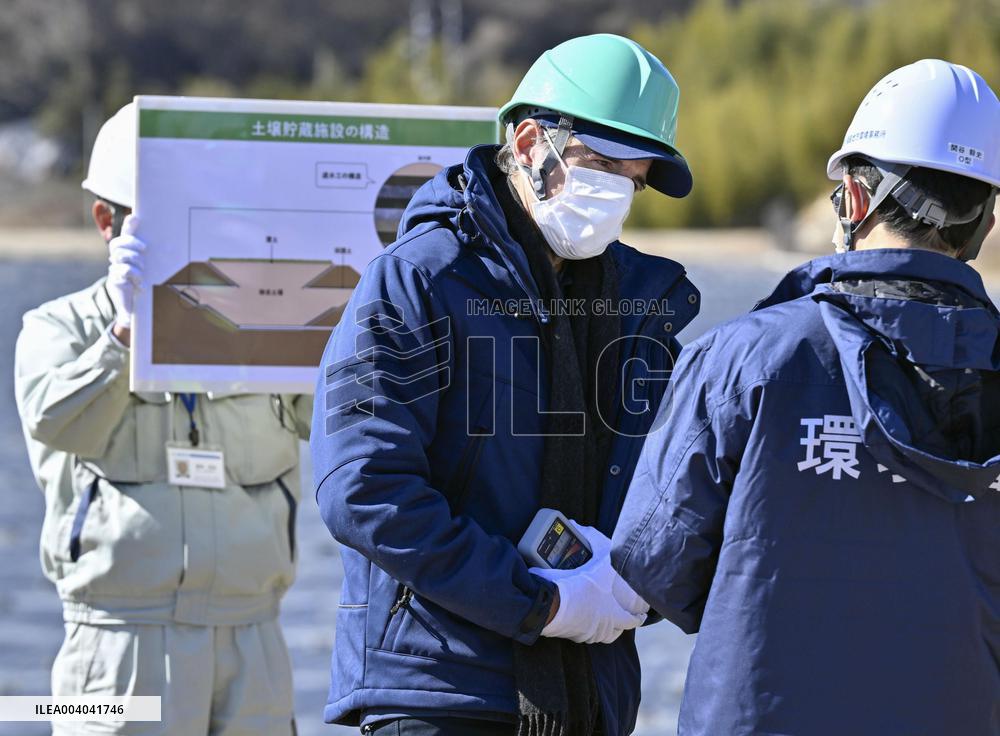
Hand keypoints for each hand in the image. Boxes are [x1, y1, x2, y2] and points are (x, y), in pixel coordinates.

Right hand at [106, 214, 144, 331]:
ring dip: (134, 261)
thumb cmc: (143, 281)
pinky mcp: (115, 279)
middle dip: (131, 243)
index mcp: (127, 251)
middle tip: (145, 248)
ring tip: (142, 270)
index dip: (129, 225)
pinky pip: (123, 271)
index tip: (135, 218)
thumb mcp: (151, 269)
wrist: (133, 303)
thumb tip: (157, 241)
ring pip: (120, 256)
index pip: (125, 234)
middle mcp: (118, 257)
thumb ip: (152, 257)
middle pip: (118, 243)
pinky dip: (134, 276)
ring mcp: (115, 268)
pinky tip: (140, 283)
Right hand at [531, 522, 645, 643]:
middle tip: (624, 616)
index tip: (641, 613)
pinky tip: (584, 622)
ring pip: (604, 635)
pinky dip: (588, 630)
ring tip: (605, 620)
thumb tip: (579, 524)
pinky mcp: (575, 635)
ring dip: (606, 628)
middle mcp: (604, 625)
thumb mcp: (592, 557)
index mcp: (614, 611)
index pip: (633, 619)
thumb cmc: (577, 585)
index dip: (638, 615)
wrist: (552, 605)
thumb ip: (591, 538)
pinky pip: (586, 636)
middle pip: (619, 630)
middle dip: (623, 623)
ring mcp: (590, 633)